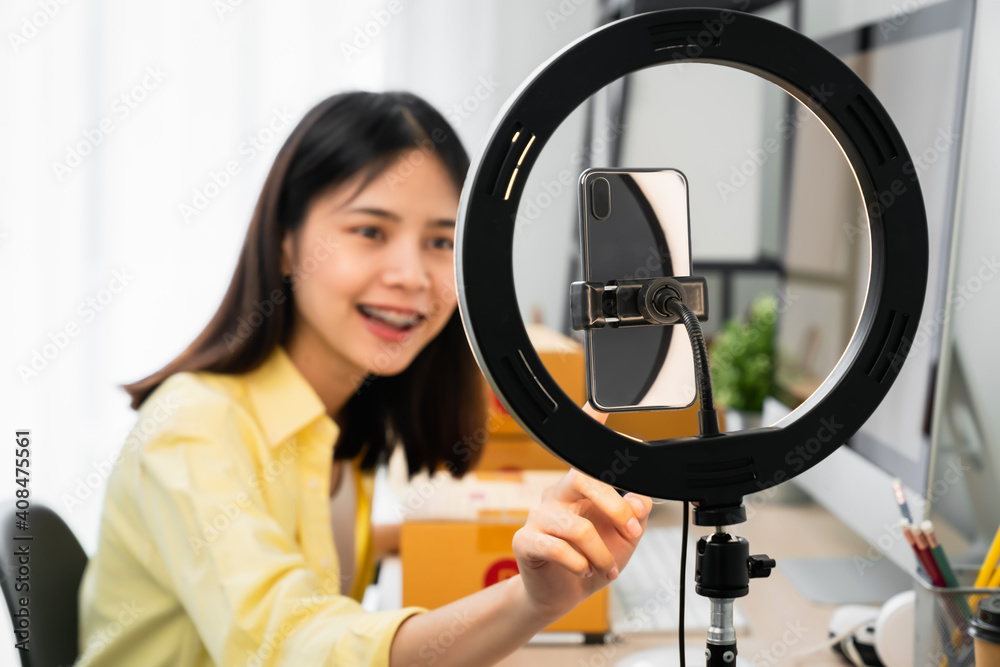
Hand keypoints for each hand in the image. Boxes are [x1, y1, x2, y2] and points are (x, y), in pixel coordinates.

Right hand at [511, 402, 651, 619]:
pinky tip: (584, 570)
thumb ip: (634, 516)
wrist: (562, 593)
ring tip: (607, 567)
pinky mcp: (525, 540)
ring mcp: (538, 515)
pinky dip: (580, 564)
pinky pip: (558, 548)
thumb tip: (639, 500)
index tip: (600, 409)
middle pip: (583, 479)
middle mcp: (556, 493)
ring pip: (578, 527)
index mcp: (579, 486)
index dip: (591, 429)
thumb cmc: (591, 558)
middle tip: (632, 532)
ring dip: (601, 552)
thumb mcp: (623, 538)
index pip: (585, 452)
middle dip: (615, 507)